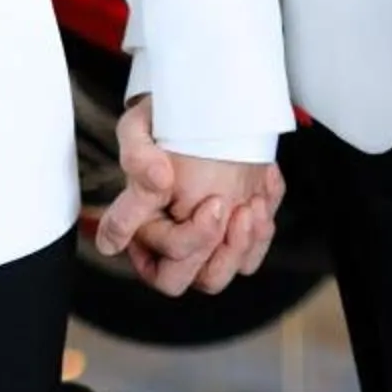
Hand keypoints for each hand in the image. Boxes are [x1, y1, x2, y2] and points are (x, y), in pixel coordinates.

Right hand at [93, 97, 284, 296]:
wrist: (219, 112)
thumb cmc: (172, 124)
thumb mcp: (143, 124)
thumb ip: (138, 152)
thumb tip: (157, 180)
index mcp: (138, 219)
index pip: (130, 245)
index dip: (154, 233)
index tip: (170, 186)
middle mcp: (166, 241)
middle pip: (174, 279)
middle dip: (201, 244)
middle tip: (219, 204)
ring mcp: (203, 246)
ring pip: (214, 278)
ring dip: (236, 247)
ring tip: (248, 206)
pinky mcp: (236, 241)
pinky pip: (250, 260)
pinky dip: (261, 234)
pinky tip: (261, 196)